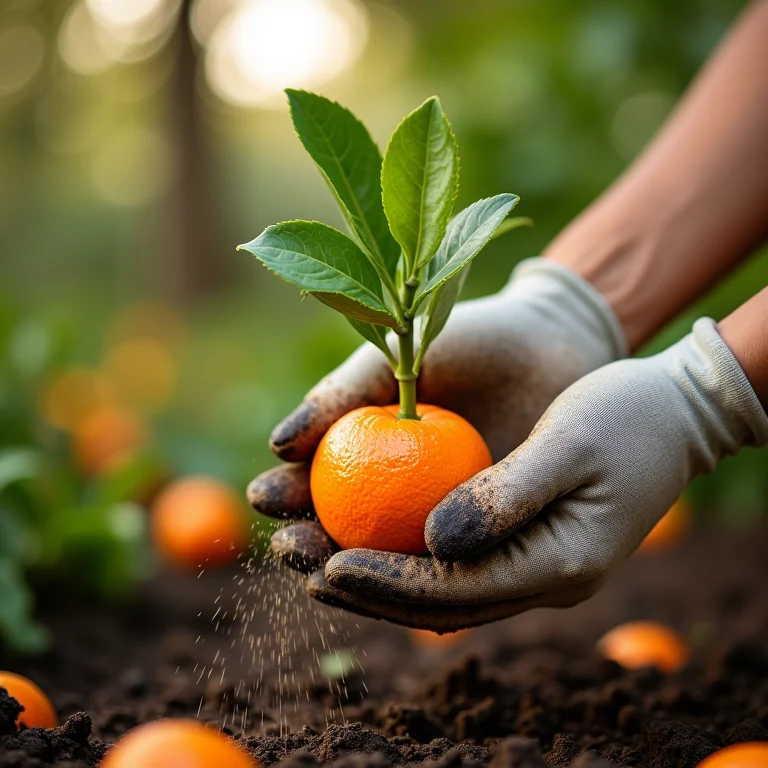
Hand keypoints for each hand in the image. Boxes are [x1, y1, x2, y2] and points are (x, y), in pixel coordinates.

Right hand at [248, 259, 624, 570]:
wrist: (549, 344)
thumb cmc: (467, 340)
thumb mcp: (396, 357)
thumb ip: (341, 396)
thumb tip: (277, 445)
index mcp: (368, 448)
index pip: (313, 482)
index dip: (285, 495)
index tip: (267, 497)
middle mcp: (398, 490)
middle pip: (341, 531)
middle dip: (308, 545)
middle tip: (293, 548)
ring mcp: (442, 517)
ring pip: (391, 560)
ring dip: (357, 575)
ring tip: (329, 574)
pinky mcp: (488, 537)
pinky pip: (453, 567)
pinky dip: (428, 580)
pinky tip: (405, 586)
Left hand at [312, 319, 767, 630]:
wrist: (676, 414)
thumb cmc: (627, 417)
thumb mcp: (568, 444)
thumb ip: (504, 498)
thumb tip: (432, 543)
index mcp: (560, 564)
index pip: (455, 592)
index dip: (387, 583)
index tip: (326, 565)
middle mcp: (544, 578)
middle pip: (440, 603)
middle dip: (367, 591)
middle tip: (300, 566)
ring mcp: (536, 564)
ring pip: (442, 590)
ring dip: (378, 578)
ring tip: (314, 558)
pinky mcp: (525, 542)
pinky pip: (456, 564)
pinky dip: (406, 557)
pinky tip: (364, 535)